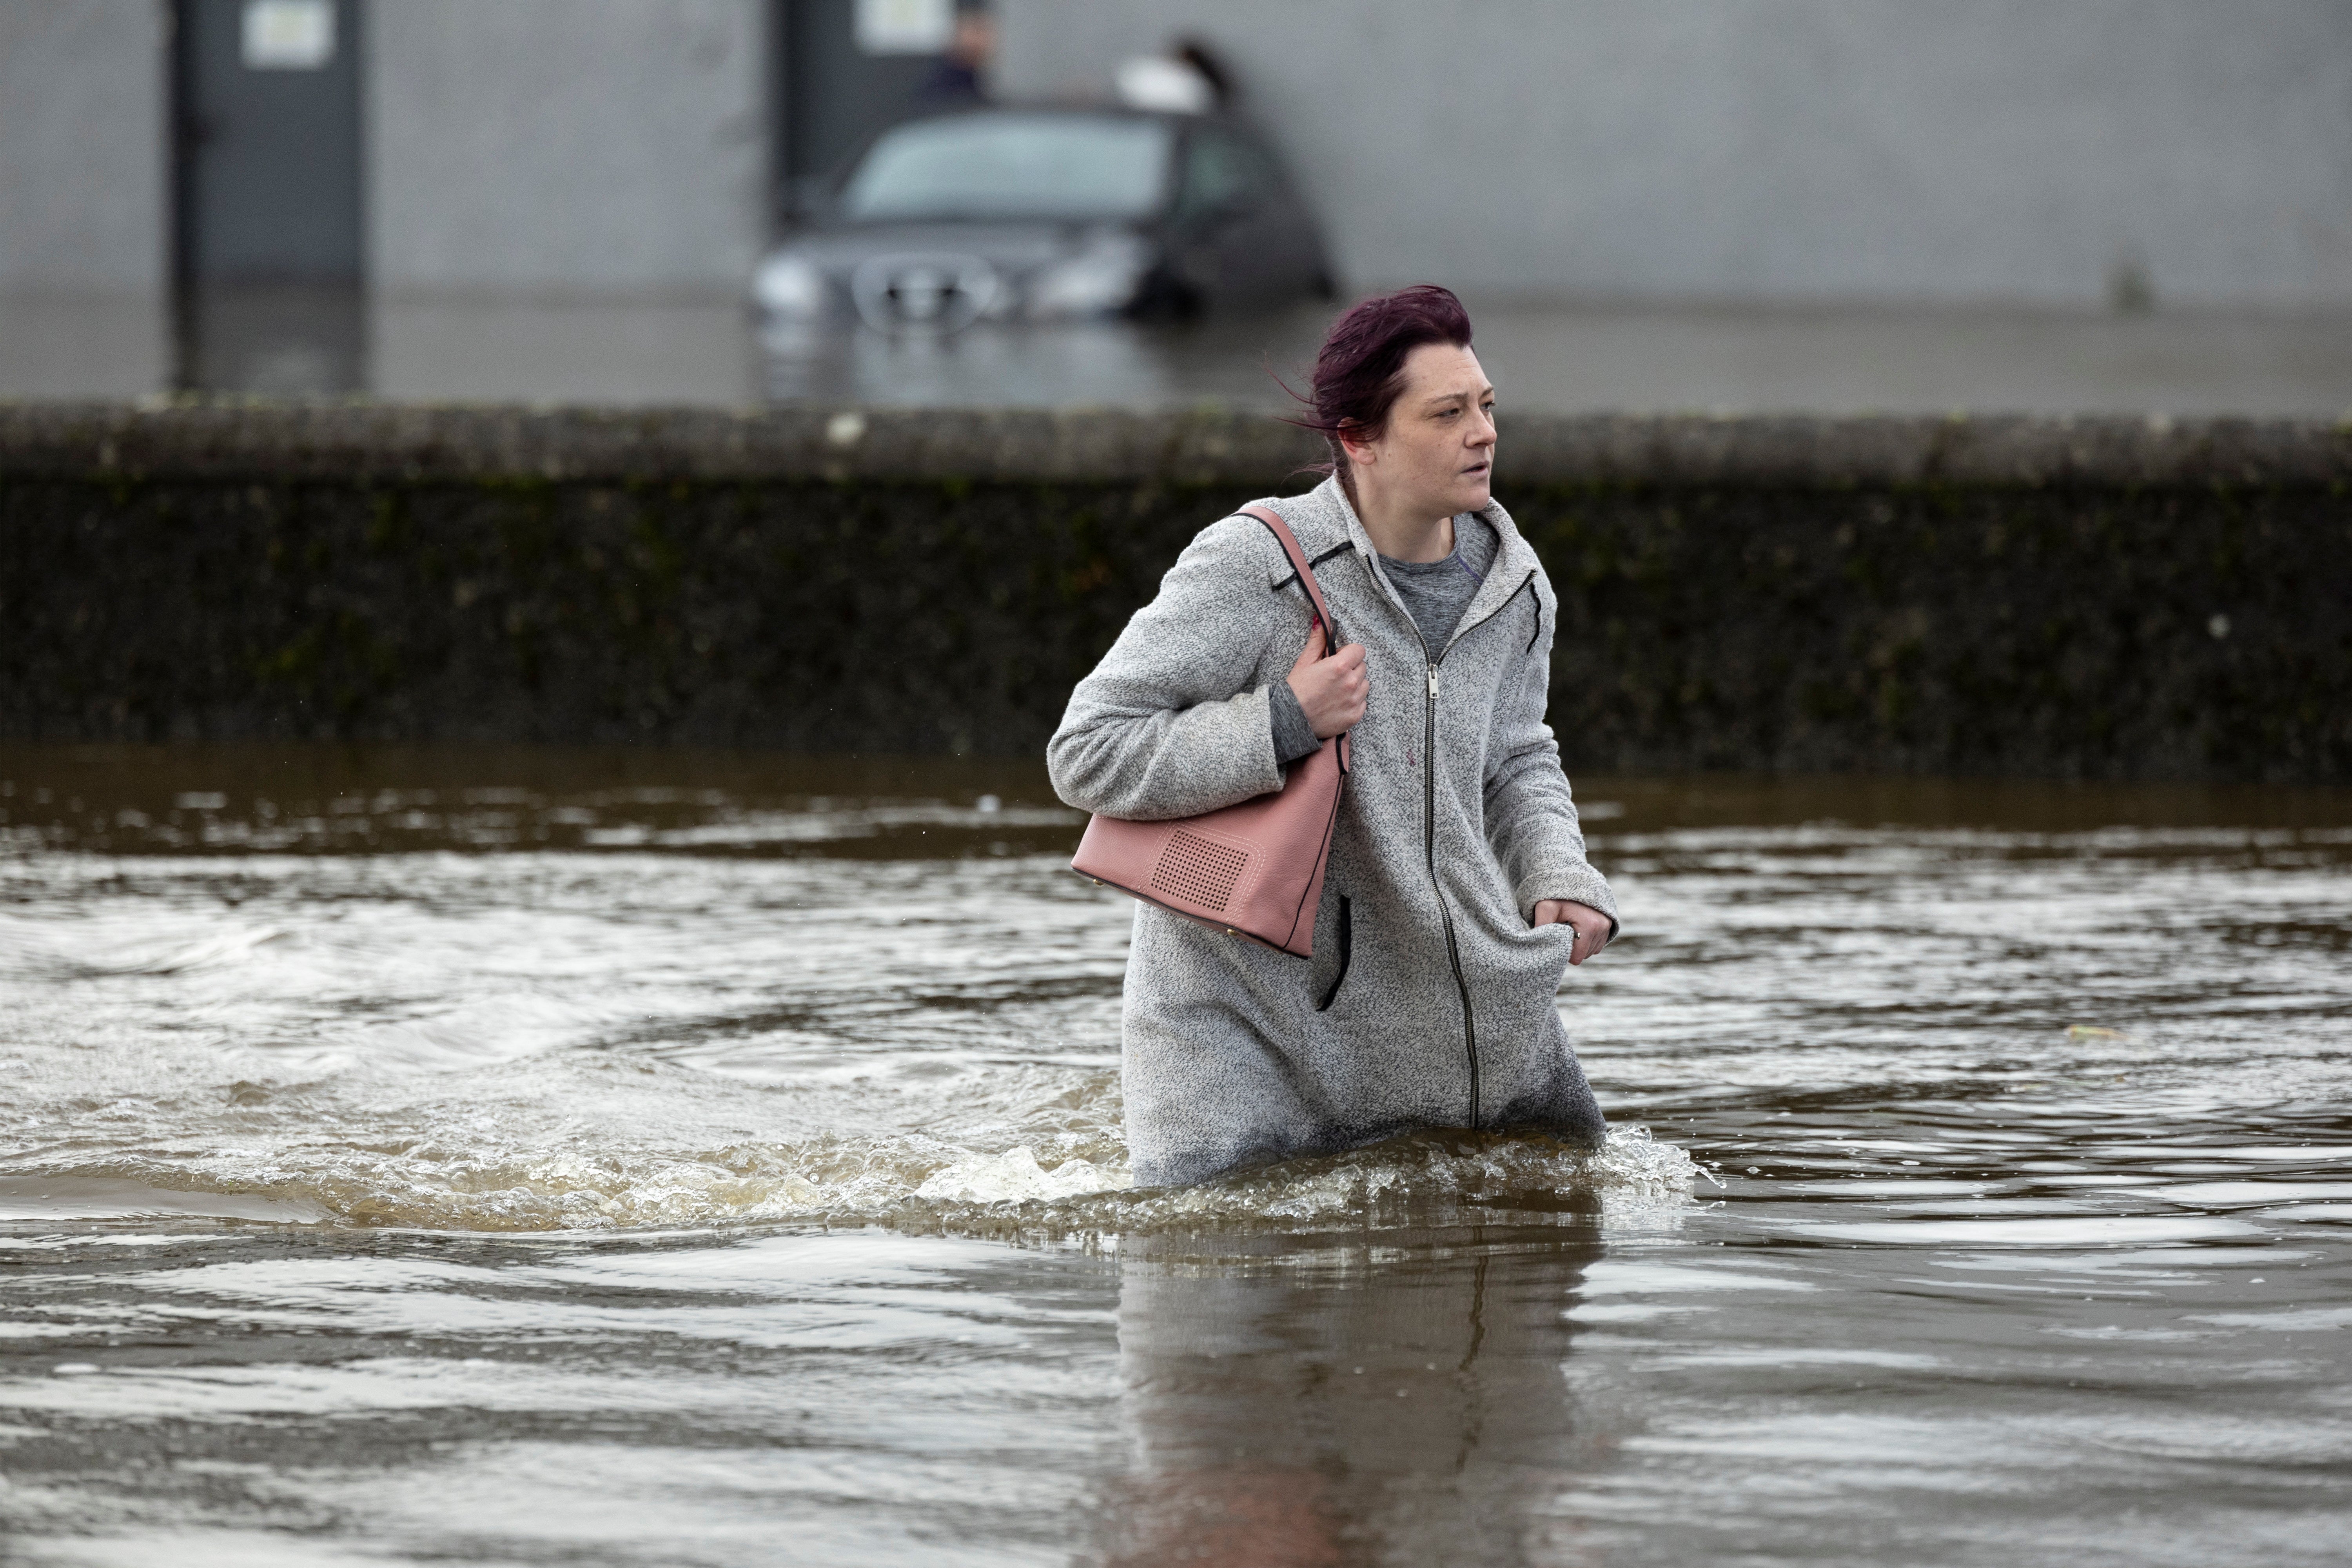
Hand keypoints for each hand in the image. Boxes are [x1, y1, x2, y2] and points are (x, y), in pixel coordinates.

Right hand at [1285, 622, 1367, 737]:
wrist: (1290, 719)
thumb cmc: (1295, 690)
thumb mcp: (1304, 662)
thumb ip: (1317, 641)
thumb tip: (1321, 621)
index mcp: (1339, 666)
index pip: (1359, 650)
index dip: (1348, 652)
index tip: (1338, 658)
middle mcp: (1351, 683)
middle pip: (1362, 666)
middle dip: (1350, 668)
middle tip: (1333, 675)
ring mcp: (1354, 701)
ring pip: (1364, 684)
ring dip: (1354, 684)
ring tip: (1336, 690)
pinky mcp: (1354, 716)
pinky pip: (1363, 703)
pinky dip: (1354, 701)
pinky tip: (1338, 703)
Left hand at [1533, 899, 1611, 965]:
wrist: (1571, 878)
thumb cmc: (1557, 895)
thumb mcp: (1545, 908)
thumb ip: (1541, 926)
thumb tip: (1540, 945)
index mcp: (1590, 926)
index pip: (1576, 958)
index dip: (1564, 951)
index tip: (1558, 936)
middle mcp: (1602, 927)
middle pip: (1584, 955)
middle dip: (1572, 947)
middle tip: (1563, 929)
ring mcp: (1608, 926)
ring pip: (1591, 950)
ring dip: (1579, 943)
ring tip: (1570, 926)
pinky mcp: (1609, 924)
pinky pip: (1597, 944)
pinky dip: (1587, 940)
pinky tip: (1578, 927)